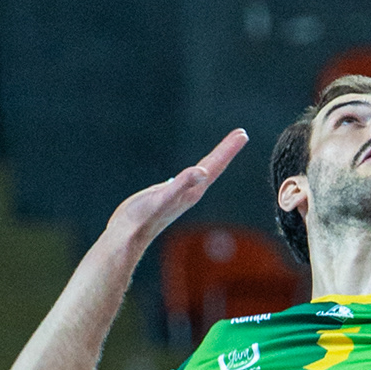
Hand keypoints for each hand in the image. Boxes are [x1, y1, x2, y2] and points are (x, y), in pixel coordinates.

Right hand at [106, 132, 248, 255]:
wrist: (128, 236)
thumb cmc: (144, 217)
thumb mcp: (163, 196)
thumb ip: (182, 184)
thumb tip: (203, 172)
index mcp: (193, 190)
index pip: (214, 165)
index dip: (228, 149)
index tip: (242, 134)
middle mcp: (190, 192)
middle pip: (213, 167)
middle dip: (226, 150)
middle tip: (241, 134)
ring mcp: (180, 195)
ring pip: (203, 172)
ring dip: (214, 159)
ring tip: (224, 149)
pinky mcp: (168, 196)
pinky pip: (188, 178)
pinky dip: (195, 171)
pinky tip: (195, 172)